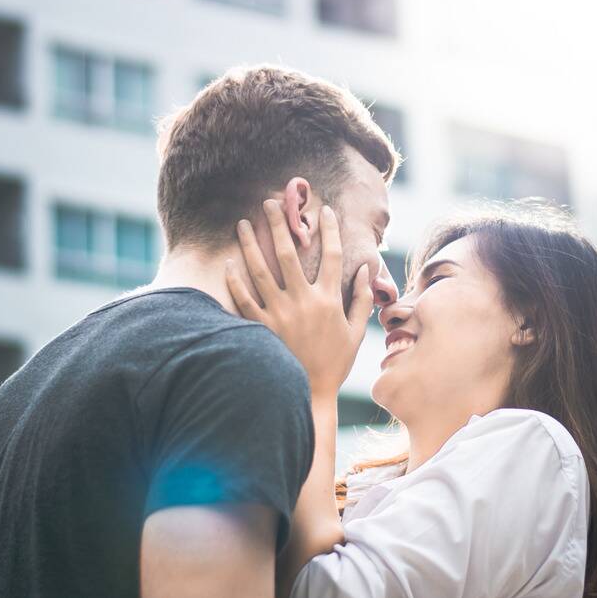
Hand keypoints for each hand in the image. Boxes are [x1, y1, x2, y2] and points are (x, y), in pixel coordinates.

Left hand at [225, 201, 374, 399]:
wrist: (310, 395)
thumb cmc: (335, 363)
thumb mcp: (356, 332)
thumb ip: (363, 300)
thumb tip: (367, 271)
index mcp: (329, 300)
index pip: (331, 256)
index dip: (329, 230)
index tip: (324, 210)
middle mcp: (303, 302)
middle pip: (289, 253)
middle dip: (280, 224)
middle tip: (270, 202)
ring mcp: (280, 314)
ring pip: (261, 271)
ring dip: (251, 244)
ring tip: (242, 223)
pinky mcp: (261, 328)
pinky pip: (244, 300)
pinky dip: (235, 281)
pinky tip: (229, 264)